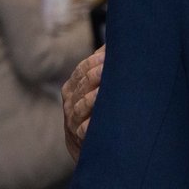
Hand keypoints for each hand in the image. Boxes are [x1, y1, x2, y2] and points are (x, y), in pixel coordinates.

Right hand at [62, 45, 104, 161]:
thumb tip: (116, 42)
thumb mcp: (93, 88)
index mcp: (74, 88)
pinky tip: (95, 122)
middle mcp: (71, 103)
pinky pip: (83, 131)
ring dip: (92, 99)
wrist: (87, 146)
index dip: (93, 61)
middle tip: (108, 68)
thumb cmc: (96, 110)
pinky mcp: (80, 139)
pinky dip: (88, 126)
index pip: (81, 70)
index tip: (108, 54)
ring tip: (103, 92)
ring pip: (81, 107)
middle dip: (95, 76)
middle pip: (82, 86)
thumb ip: (102, 67)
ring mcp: (74, 121)